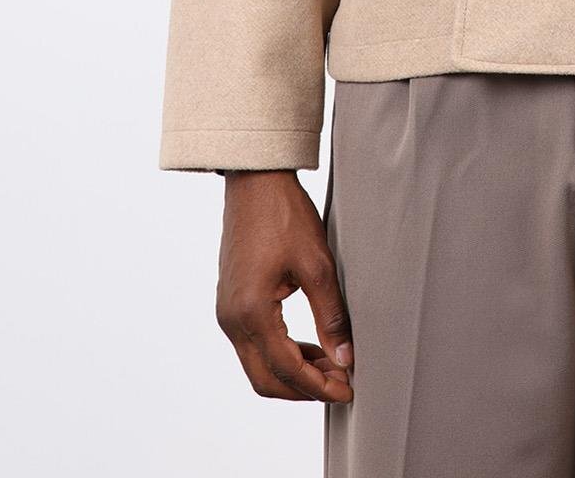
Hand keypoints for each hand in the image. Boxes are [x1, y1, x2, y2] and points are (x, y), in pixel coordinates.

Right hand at [215, 170, 353, 403]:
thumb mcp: (317, 264)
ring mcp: (227, 313)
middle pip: (265, 379)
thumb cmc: (284, 216)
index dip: (318, 386)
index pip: (286, 369)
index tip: (347, 390)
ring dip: (293, 374)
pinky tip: (309, 347)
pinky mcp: (230, 304)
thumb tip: (345, 358)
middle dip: (304, 389)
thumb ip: (330, 315)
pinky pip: (253, 346)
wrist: (255, 183)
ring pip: (257, 366)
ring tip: (332, 366)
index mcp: (251, 311)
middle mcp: (231, 320)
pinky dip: (281, 355)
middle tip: (341, 384)